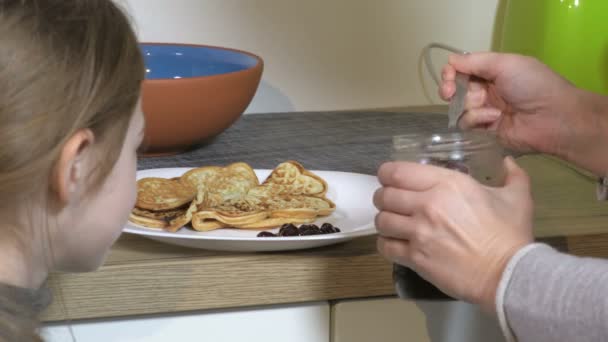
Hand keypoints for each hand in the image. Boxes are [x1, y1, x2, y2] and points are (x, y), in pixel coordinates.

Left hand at [374, 157, 533, 311]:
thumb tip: (507, 161)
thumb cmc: (511, 235)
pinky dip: (386, 244)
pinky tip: (396, 244)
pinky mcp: (415, 257)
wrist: (508, 274)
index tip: (390, 179)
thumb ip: (512, 175)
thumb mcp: (516, 198)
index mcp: (448, 184)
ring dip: (385, 221)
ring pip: (382, 220)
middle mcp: (428, 204)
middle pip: (384, 195)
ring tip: (394, 224)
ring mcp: (419, 232)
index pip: (397, 172)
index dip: (387, 174)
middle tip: (393, 204)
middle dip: (384, 198)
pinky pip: (385, 246)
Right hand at [439, 52, 578, 155]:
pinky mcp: (483, 132)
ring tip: (491, 110)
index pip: (460, 71)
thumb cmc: (532, 85)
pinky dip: (477, 120)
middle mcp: (485, 92)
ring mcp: (483, 113)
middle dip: (449, 89)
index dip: (450, 73)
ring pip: (458, 108)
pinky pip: (466, 125)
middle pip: (454, 90)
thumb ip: (475, 62)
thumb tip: (450, 59)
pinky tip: (494, 119)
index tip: (449, 77)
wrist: (552, 118)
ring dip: (471, 106)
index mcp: (491, 73)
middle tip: (449, 93)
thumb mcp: (506, 64)